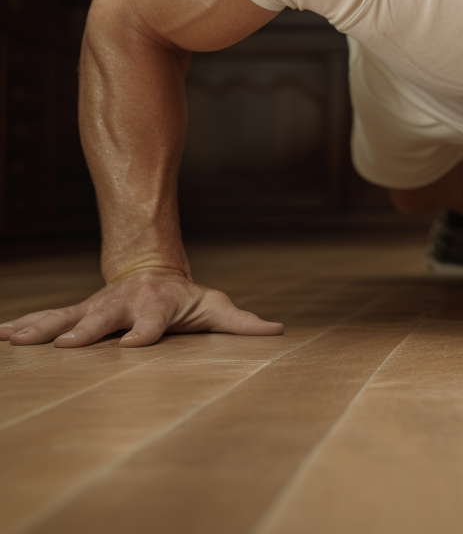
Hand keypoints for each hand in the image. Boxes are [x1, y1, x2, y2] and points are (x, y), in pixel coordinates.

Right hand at [0, 266, 283, 347]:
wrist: (153, 272)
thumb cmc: (186, 299)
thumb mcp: (215, 307)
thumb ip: (243, 323)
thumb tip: (279, 331)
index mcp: (156, 308)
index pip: (152, 323)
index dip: (146, 333)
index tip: (135, 345)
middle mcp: (122, 307)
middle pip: (104, 320)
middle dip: (86, 332)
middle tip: (68, 346)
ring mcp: (96, 309)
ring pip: (67, 317)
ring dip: (43, 328)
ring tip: (14, 338)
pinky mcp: (77, 313)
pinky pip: (46, 319)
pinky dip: (22, 325)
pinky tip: (0, 335)